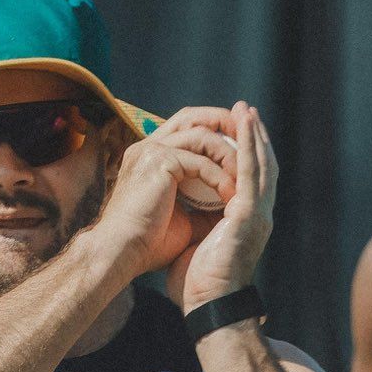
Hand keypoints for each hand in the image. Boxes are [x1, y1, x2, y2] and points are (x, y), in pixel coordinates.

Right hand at [94, 108, 238, 281]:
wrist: (121, 254)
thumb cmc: (146, 244)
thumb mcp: (181, 216)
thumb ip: (201, 199)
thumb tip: (229, 198)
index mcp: (149, 156)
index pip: (186, 126)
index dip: (214, 130)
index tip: (239, 147)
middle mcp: (148, 146)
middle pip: (193, 116)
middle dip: (224, 124)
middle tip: (250, 141)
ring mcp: (151, 150)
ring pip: (202, 135)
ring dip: (228, 154)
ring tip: (245, 176)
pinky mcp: (158, 161)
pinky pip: (200, 161)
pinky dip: (219, 177)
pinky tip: (231, 194)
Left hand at [164, 102, 275, 316]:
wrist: (206, 308)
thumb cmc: (198, 287)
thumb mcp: (197, 246)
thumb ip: (195, 227)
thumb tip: (178, 221)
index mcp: (246, 223)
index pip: (251, 181)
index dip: (246, 155)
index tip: (236, 132)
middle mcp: (258, 216)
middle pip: (262, 167)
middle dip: (254, 138)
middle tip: (246, 112)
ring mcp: (257, 215)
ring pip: (261, 164)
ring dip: (253, 135)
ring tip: (246, 111)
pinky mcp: (249, 215)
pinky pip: (250, 173)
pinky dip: (247, 147)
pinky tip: (244, 126)